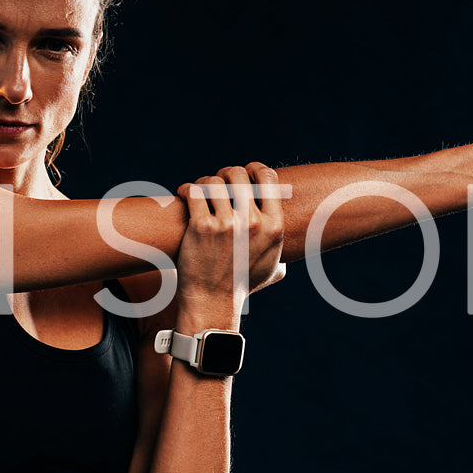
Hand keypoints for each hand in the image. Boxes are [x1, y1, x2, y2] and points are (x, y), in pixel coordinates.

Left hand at [175, 163, 285, 317]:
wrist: (213, 303)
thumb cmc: (240, 286)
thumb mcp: (270, 269)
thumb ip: (279, 254)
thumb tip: (288, 257)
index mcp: (274, 226)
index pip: (267, 178)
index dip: (253, 168)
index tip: (244, 172)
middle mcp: (253, 222)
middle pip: (238, 174)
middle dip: (225, 174)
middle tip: (217, 183)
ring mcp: (227, 224)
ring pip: (214, 182)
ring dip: (204, 182)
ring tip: (199, 190)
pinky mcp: (202, 227)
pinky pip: (194, 192)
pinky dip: (187, 189)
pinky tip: (185, 193)